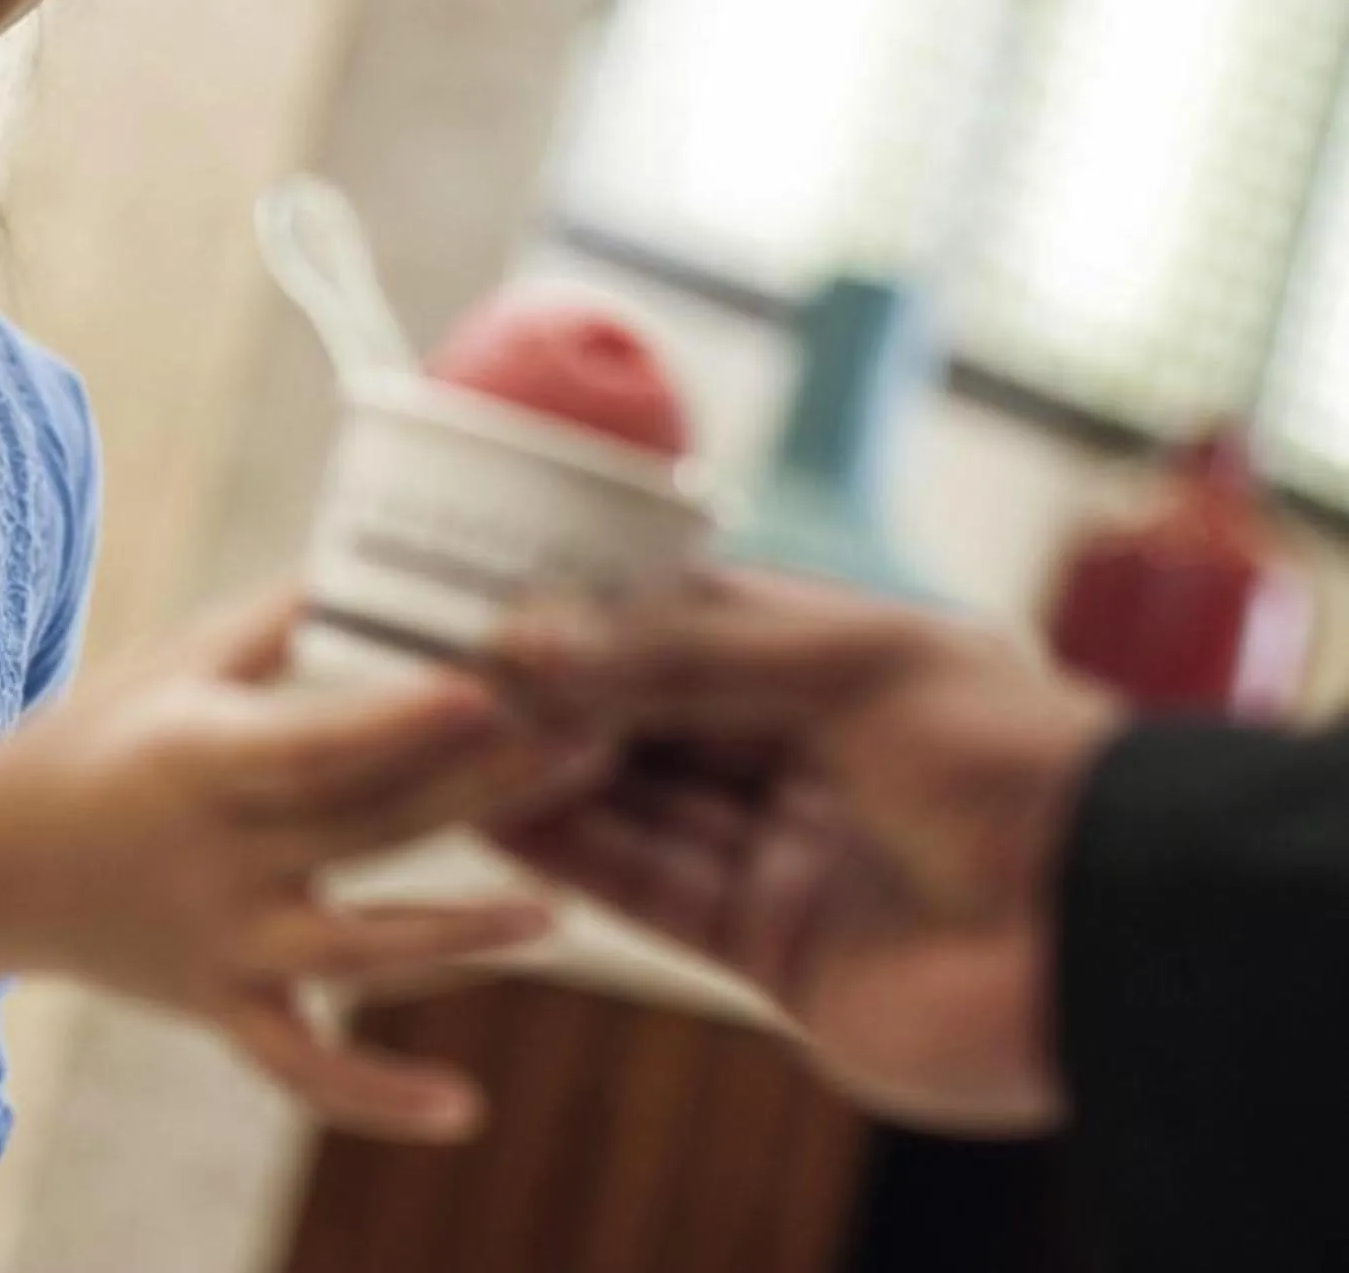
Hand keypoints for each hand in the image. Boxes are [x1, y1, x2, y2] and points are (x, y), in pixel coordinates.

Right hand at [0, 588, 584, 1141]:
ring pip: (355, 952)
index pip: (318, 740)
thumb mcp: (173, 662)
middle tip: (595, 742)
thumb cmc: (92, 736)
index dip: (406, 717)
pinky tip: (466, 1109)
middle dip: (486, 788)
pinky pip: (302, 1069)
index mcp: (198, 757)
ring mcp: (219, 945)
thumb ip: (283, 619)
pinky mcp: (221, 1008)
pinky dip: (375, 1097)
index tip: (496, 683)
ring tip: (557, 911)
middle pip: (368, 828)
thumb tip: (391, 550)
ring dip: (460, 934)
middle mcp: (213, 858)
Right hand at [488, 570, 1124, 1132]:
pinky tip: (494, 813)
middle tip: (441, 670)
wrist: (1108, 937)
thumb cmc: (1014, 762)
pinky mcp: (769, 949)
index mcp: (843, 665)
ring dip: (544, 770)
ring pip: (637, 802)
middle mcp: (808, 756)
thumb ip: (678, 652)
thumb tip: (524, 639)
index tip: (491, 601)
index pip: (684, 624)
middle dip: (552, 694)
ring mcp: (787, 854)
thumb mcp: (847, 662)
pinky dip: (573, 852)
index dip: (590, 616)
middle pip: (649, 716)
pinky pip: (650, 889)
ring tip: (440, 733)